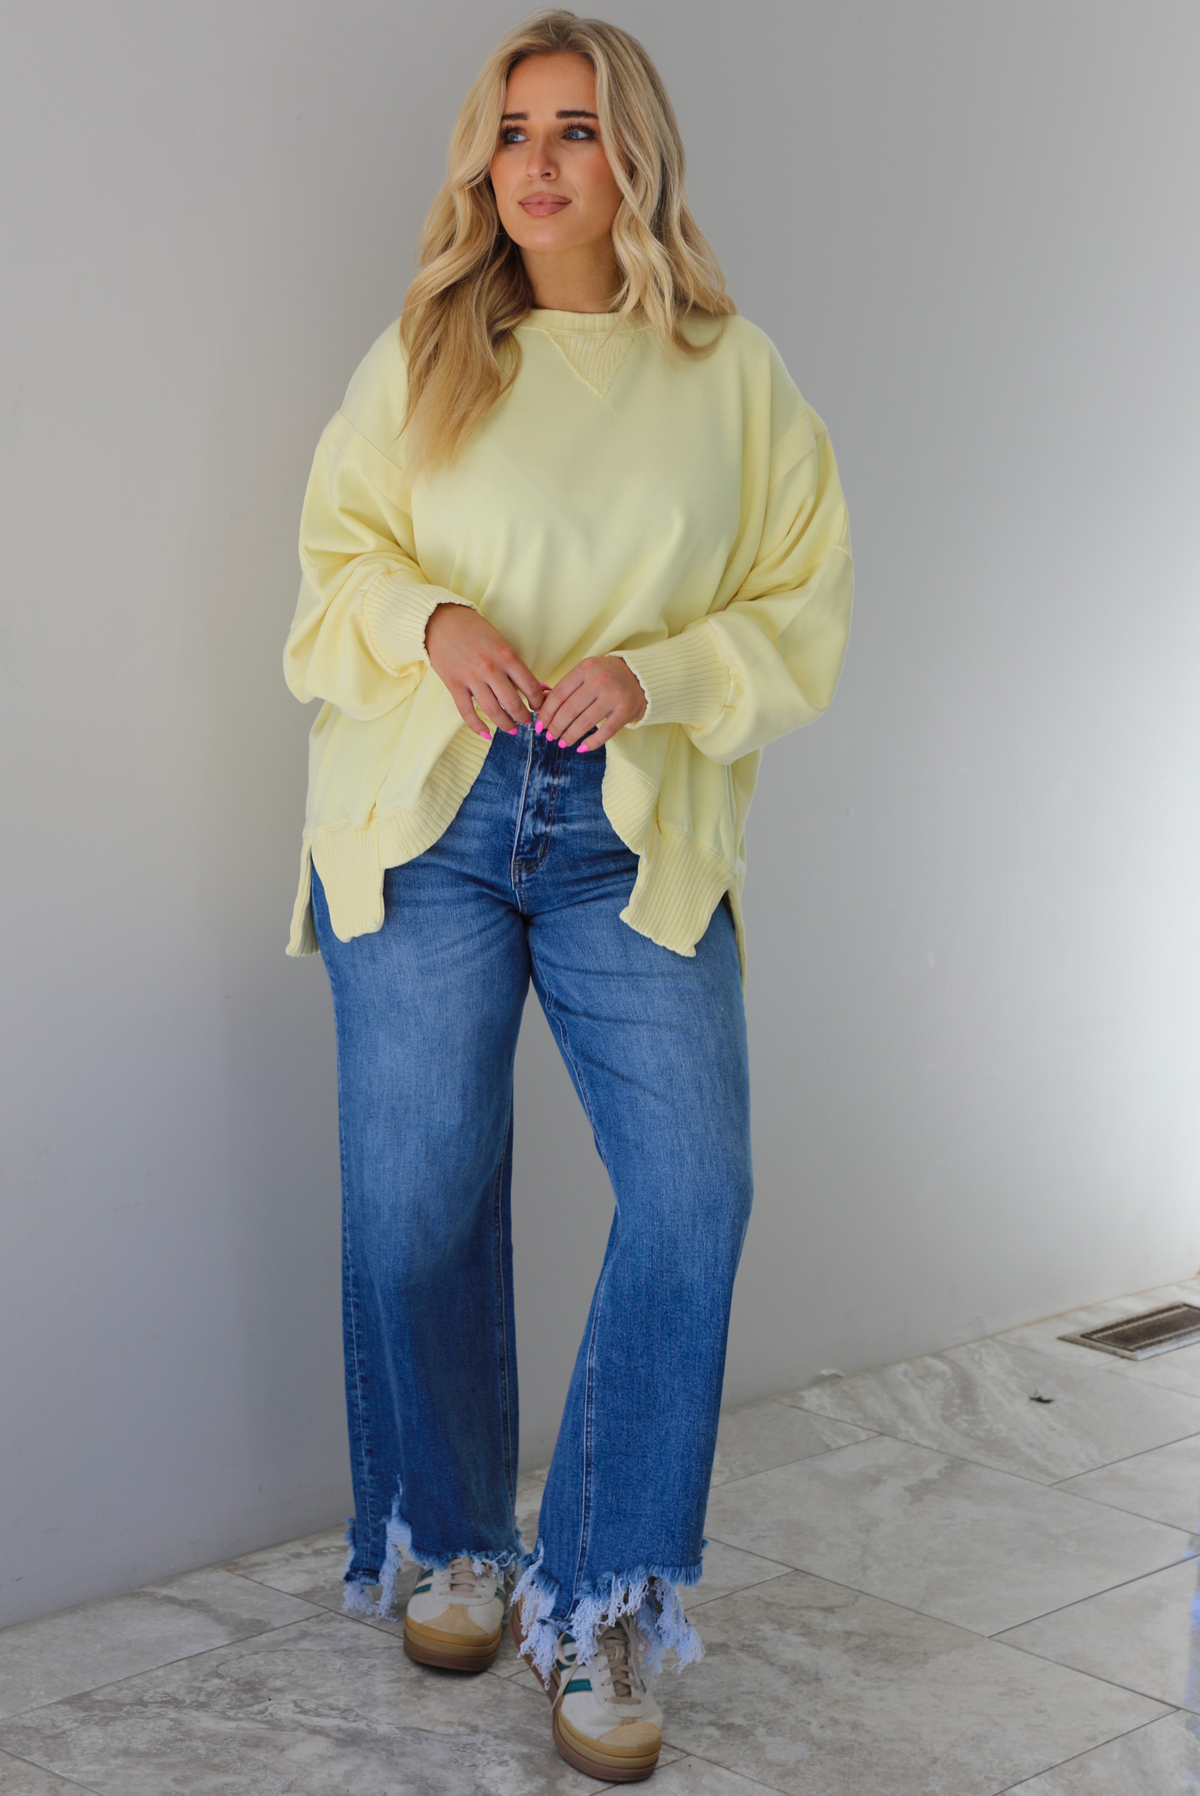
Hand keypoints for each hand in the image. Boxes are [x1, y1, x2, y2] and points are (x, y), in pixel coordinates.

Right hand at [425, 603, 545, 738]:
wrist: (440, 621)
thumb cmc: (473, 630)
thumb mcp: (500, 642)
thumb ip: (514, 666)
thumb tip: (535, 687)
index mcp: (506, 655)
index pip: (530, 686)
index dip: (538, 702)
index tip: (540, 707)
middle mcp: (490, 668)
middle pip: (514, 703)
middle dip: (524, 717)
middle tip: (527, 722)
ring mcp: (471, 678)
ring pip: (493, 711)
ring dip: (506, 725)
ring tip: (513, 729)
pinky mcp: (454, 685)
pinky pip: (467, 713)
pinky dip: (478, 727)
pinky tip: (486, 733)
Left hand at [536, 656, 646, 750]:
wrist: (640, 677)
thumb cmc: (606, 676)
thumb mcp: (585, 674)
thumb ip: (565, 688)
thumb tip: (540, 705)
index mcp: (585, 669)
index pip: (559, 694)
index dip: (547, 712)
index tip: (540, 725)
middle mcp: (599, 680)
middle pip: (570, 709)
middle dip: (556, 726)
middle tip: (550, 736)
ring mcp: (614, 696)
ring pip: (585, 722)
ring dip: (570, 736)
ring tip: (563, 743)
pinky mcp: (626, 710)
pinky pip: (605, 732)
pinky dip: (591, 743)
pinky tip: (581, 748)